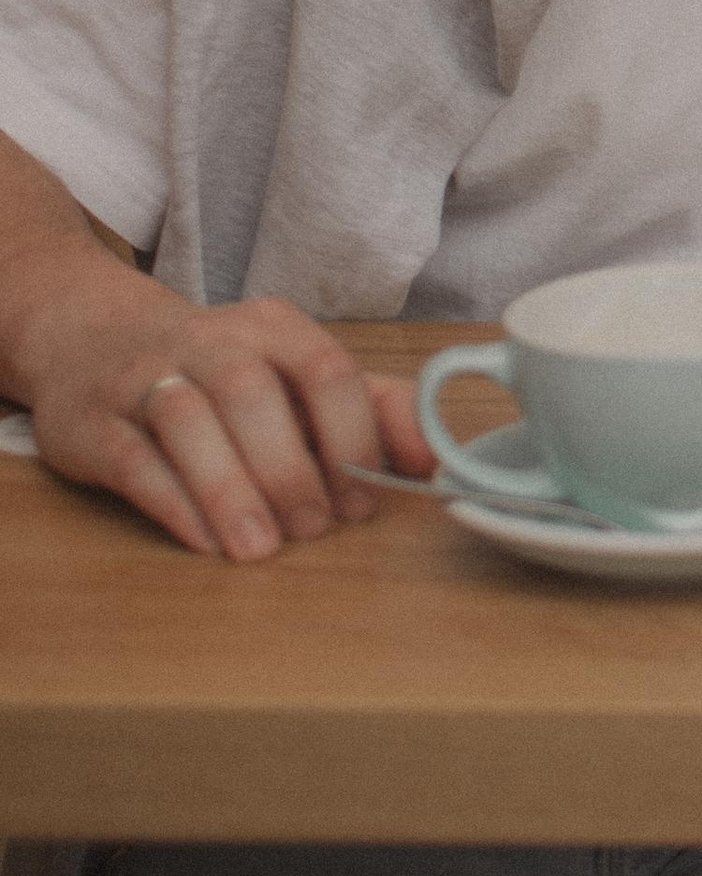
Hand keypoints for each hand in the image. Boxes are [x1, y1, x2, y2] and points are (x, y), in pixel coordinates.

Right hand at [14, 258, 433, 560]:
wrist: (93, 342)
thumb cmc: (218, 371)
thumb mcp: (292, 374)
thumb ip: (369, 407)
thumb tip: (435, 460)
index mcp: (272, 327)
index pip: (326, 369)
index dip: (352, 436)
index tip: (365, 500)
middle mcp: (208, 341)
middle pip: (253, 392)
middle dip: (291, 467)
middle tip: (314, 529)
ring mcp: (145, 378)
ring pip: (189, 420)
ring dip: (232, 488)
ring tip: (262, 548)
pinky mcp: (94, 423)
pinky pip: (135, 460)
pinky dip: (174, 502)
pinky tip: (205, 541)